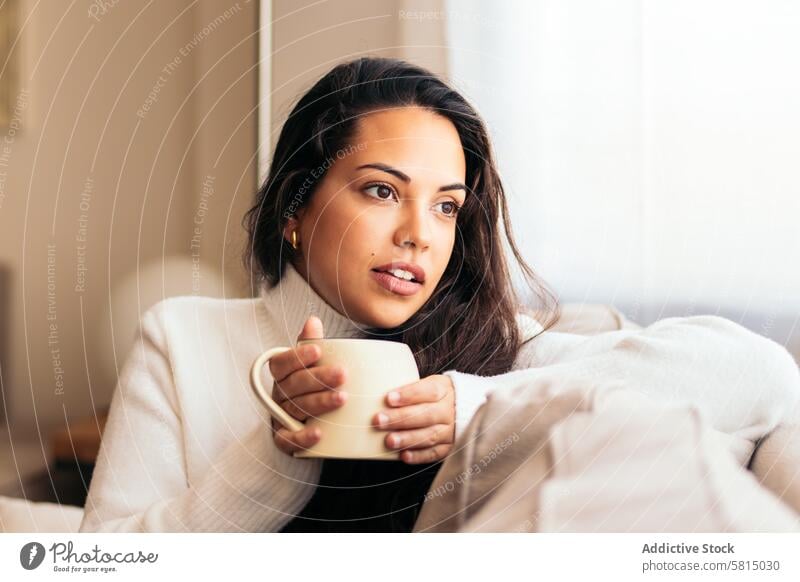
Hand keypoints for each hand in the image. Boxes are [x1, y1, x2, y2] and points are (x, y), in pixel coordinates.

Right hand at [269, 316, 347, 455]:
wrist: (311, 420)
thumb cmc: (312, 387)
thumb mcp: (313, 365)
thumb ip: (312, 344)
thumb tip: (313, 320)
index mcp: (283, 375)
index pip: (282, 363)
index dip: (297, 356)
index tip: (318, 350)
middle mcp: (279, 395)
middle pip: (294, 385)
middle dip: (319, 378)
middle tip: (343, 374)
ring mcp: (280, 417)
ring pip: (296, 409)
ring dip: (319, 403)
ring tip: (342, 398)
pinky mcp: (284, 439)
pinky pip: (288, 440)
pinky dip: (302, 437)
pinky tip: (319, 433)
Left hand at [372, 374, 455, 463]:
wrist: (467, 409)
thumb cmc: (438, 395)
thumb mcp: (430, 384)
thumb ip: (411, 388)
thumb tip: (379, 389)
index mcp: (443, 390)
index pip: (428, 391)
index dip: (408, 395)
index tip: (388, 398)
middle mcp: (449, 411)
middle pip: (425, 415)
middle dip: (400, 418)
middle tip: (379, 421)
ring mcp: (451, 430)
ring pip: (430, 435)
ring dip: (407, 439)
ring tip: (389, 440)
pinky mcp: (450, 447)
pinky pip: (435, 453)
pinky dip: (419, 455)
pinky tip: (403, 456)